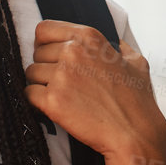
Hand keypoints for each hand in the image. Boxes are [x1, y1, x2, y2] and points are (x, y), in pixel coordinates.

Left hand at [24, 23, 165, 157]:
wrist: (134, 134)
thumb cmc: (136, 101)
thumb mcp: (136, 62)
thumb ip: (121, 49)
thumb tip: (117, 44)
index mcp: (89, 38)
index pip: (45, 30)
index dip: (44, 44)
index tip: (52, 57)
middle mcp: (73, 52)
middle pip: (37, 54)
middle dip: (46, 68)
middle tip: (63, 85)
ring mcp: (61, 76)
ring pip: (31, 74)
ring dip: (41, 86)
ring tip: (62, 97)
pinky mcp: (52, 101)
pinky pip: (29, 94)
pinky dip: (37, 102)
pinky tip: (54, 108)